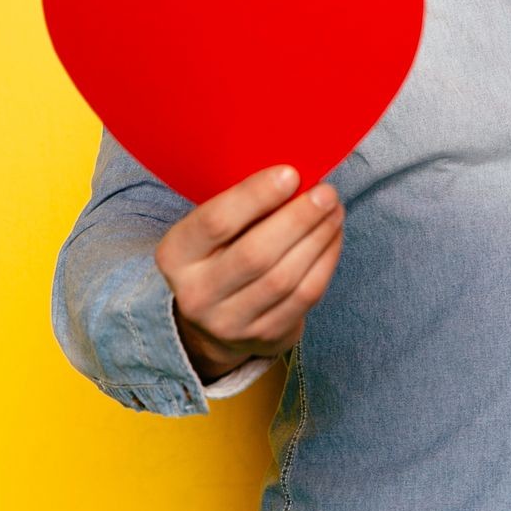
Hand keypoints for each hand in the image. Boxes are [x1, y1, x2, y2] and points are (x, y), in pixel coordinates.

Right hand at [155, 165, 344, 381]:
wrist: (216, 319)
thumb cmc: (221, 253)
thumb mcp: (211, 230)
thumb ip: (242, 206)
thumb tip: (295, 175)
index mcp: (176, 255)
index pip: (215, 222)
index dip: (256, 196)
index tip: (291, 173)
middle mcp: (196, 293)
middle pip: (255, 254)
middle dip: (298, 219)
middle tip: (326, 193)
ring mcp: (229, 322)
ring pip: (284, 278)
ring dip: (318, 239)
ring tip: (335, 210)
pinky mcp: (264, 337)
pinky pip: (305, 297)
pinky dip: (326, 262)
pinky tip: (334, 237)